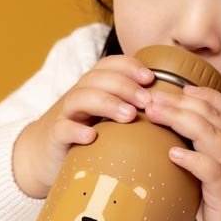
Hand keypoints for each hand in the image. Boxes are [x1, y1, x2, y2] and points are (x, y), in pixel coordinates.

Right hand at [12, 54, 155, 197]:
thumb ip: (134, 108)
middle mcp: (79, 95)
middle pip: (98, 78)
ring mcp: (65, 115)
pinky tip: (92, 136)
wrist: (45, 155)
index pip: (110, 64)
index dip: (129, 66)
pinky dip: (76, 130)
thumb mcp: (110, 117)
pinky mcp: (55, 137)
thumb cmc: (89, 134)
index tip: (151, 78)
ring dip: (106, 103)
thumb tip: (174, 108)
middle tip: (146, 102)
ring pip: (81, 98)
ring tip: (128, 116)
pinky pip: (62, 129)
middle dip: (124, 86)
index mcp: (95, 87)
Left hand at [144, 84, 220, 220]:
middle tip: (149, 97)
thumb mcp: (218, 176)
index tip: (173, 87)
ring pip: (211, 136)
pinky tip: (173, 154)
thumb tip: (165, 148)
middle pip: (210, 116)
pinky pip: (213, 172)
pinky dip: (194, 160)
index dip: (199, 94)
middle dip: (178, 102)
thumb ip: (201, 158)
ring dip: (181, 121)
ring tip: (155, 114)